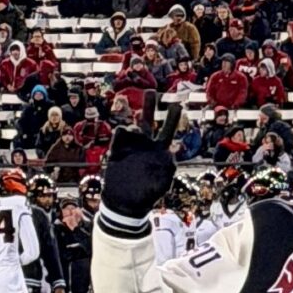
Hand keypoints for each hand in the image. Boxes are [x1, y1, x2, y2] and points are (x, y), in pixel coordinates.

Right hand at [101, 105, 180, 220]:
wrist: (124, 202)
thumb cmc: (146, 195)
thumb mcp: (161, 186)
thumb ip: (167, 172)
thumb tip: (171, 158)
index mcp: (161, 152)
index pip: (168, 132)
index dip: (171, 118)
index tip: (175, 105)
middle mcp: (147, 145)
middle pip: (150, 122)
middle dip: (151, 106)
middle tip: (152, 90)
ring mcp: (132, 146)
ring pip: (134, 125)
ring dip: (138, 116)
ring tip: (143, 110)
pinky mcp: (117, 150)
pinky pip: (120, 136)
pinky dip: (122, 133)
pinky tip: (125, 135)